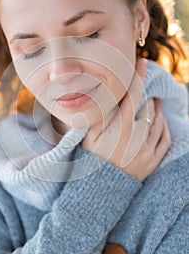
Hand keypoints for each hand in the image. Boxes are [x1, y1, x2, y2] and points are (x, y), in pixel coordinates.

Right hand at [82, 59, 170, 181]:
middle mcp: (137, 137)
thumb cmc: (89, 160)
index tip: (143, 63)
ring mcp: (147, 151)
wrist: (99, 191)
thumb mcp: (88, 136)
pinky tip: (158, 120)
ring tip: (151, 101)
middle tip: (142, 87)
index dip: (138, 76)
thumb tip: (109, 95)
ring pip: (158, 120)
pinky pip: (164, 138)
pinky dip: (164, 126)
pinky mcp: (153, 162)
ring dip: (156, 107)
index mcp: (120, 129)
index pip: (133, 95)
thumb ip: (100, 115)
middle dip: (146, 93)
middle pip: (147, 106)